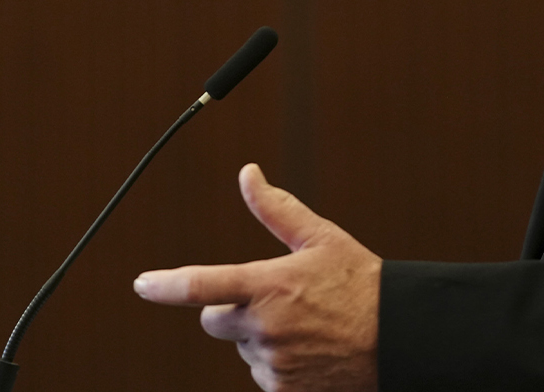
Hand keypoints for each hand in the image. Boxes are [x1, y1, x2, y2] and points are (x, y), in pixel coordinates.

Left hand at [134, 163, 380, 391]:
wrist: (400, 338)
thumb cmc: (361, 283)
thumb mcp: (321, 238)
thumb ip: (276, 209)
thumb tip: (248, 173)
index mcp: (268, 285)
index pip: (200, 286)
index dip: (164, 285)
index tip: (143, 284)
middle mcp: (265, 327)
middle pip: (215, 321)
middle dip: (229, 310)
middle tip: (271, 301)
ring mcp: (273, 363)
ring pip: (242, 349)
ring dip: (259, 338)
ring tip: (305, 327)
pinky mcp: (284, 390)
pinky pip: (263, 376)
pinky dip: (277, 364)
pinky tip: (309, 351)